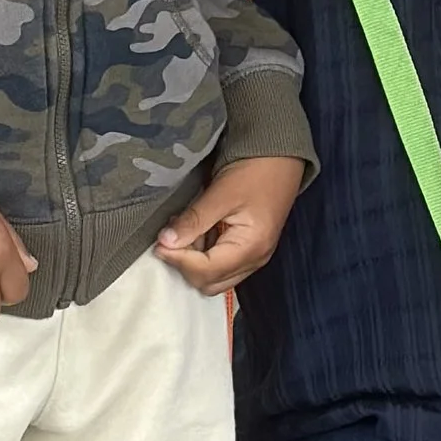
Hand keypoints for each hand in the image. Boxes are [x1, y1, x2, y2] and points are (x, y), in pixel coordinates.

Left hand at [153, 156, 306, 294]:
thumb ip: (193, 220)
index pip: (205, 271)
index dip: (178, 260)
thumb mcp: (221, 193)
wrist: (281, 157)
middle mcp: (254, 260)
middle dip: (185, 265)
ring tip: (182, 231)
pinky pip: (220, 265)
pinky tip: (194, 231)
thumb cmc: (255, 171)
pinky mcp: (248, 250)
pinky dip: (202, 255)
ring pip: (213, 278)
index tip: (158, 242)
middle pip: (209, 283)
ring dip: (192, 261)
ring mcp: (253, 257)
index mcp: (250, 248)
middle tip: (170, 238)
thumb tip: (165, 242)